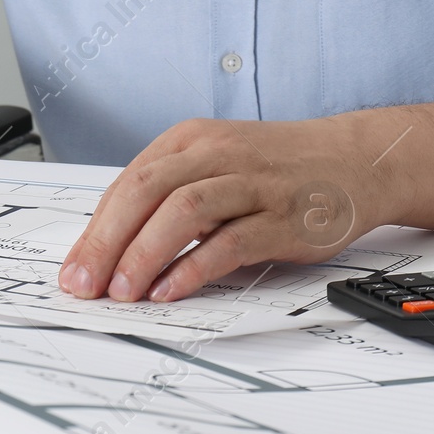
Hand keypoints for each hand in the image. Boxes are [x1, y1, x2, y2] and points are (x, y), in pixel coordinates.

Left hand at [58, 114, 393, 302]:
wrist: (359, 159)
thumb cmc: (277, 170)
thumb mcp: (213, 167)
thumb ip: (166, 200)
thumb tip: (109, 250)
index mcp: (190, 142)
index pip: (126, 186)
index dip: (94, 232)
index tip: (73, 271)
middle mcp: (217, 155)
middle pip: (144, 193)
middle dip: (105, 244)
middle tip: (85, 286)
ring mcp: (252, 183)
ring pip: (182, 211)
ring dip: (143, 255)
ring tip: (122, 291)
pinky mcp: (283, 217)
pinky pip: (229, 241)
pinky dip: (193, 267)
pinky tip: (170, 289)